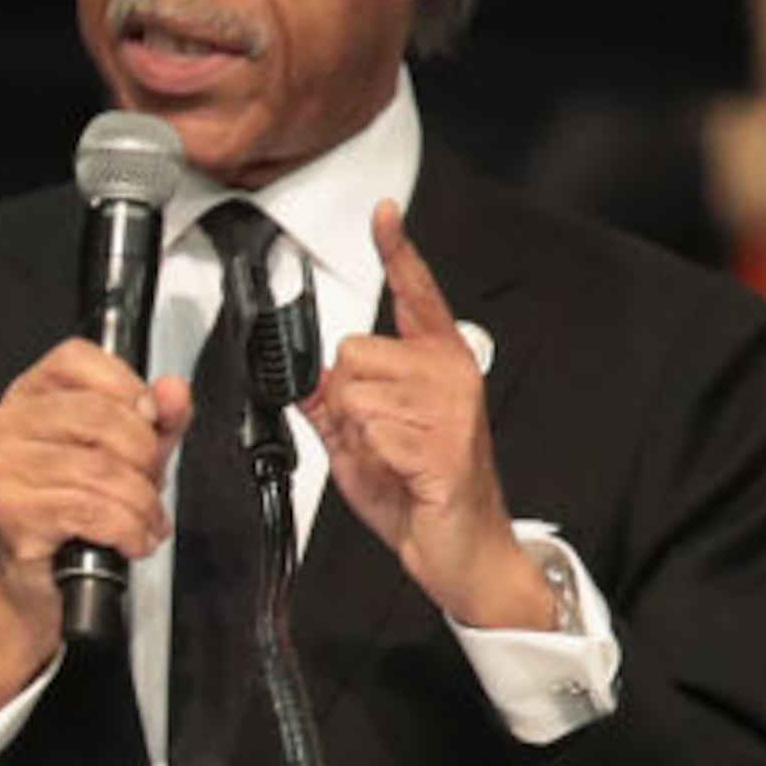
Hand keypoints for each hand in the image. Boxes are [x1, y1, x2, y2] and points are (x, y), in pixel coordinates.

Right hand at [0, 338, 191, 716]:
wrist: (43, 582)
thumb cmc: (76, 513)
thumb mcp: (129, 456)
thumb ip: (159, 419)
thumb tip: (172, 393)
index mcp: (31, 395)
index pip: (76, 359)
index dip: (126, 388)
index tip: (149, 421)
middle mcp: (8, 424)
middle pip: (97, 415)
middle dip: (143, 456)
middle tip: (151, 483)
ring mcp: (5, 467)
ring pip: (100, 469)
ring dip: (140, 503)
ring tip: (145, 520)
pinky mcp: (13, 511)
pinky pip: (90, 508)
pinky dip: (126, 528)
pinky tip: (130, 540)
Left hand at [306, 202, 556, 630]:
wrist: (462, 553)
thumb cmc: (420, 496)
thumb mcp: (362, 445)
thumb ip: (334, 406)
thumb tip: (303, 378)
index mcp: (436, 363)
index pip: (415, 292)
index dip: (396, 249)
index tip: (383, 212)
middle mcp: (449, 374)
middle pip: (353, 351)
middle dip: (343, 401)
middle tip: (375, 441)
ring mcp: (452, 407)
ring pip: (355, 392)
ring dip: (356, 436)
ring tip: (390, 461)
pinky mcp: (446, 444)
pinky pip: (372, 431)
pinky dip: (371, 459)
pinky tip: (401, 474)